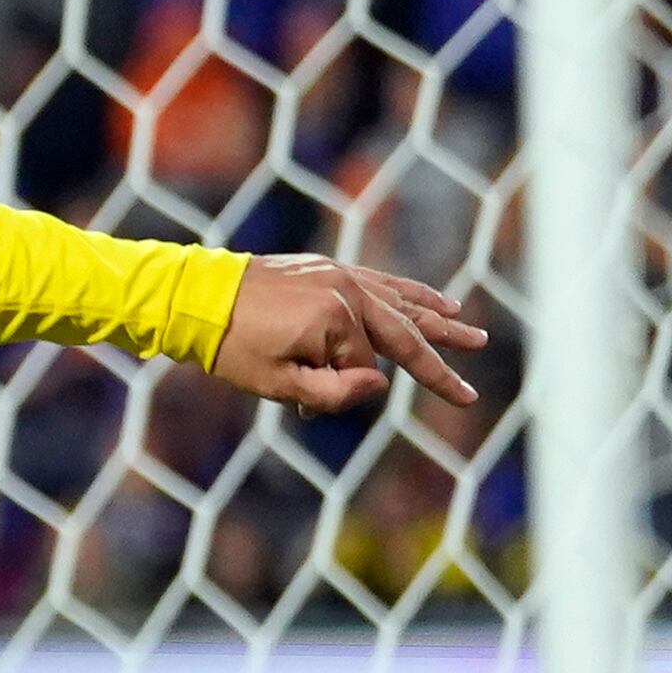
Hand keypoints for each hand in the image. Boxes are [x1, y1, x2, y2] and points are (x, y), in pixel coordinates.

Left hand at [212, 257, 485, 417]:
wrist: (195, 297)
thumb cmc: (232, 347)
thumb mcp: (277, 384)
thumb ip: (334, 393)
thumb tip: (381, 383)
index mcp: (337, 320)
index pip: (364, 367)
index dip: (340, 389)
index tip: (307, 405)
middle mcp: (347, 291)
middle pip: (403, 330)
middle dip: (441, 352)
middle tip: (476, 364)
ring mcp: (341, 274)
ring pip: (400, 302)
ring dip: (436, 318)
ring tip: (468, 329)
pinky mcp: (330, 267)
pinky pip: (382, 282)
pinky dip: (410, 293)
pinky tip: (435, 301)